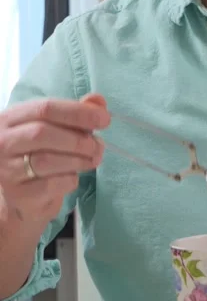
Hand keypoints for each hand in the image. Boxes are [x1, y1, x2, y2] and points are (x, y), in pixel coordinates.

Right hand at [0, 94, 109, 221]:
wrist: (18, 199)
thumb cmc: (36, 157)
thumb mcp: (51, 131)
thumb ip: (73, 114)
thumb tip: (98, 102)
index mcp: (10, 119)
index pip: (44, 108)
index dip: (78, 112)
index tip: (104, 119)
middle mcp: (2, 142)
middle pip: (43, 133)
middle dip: (78, 139)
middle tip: (98, 146)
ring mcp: (7, 170)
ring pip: (47, 160)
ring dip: (78, 159)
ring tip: (92, 160)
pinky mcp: (18, 195)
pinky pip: (51, 184)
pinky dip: (70, 179)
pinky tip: (72, 177)